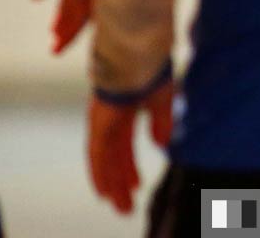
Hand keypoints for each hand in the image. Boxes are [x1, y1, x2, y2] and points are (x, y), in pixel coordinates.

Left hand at [88, 82, 173, 214]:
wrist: (137, 53)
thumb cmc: (152, 69)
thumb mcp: (163, 99)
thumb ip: (161, 122)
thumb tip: (161, 144)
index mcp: (127, 110)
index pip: (125, 146)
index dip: (130, 166)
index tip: (135, 185)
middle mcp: (111, 119)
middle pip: (115, 158)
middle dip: (122, 181)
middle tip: (127, 206)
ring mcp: (103, 122)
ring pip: (106, 161)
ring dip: (113, 184)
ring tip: (121, 206)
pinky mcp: (98, 124)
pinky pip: (96, 155)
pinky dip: (99, 174)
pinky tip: (103, 192)